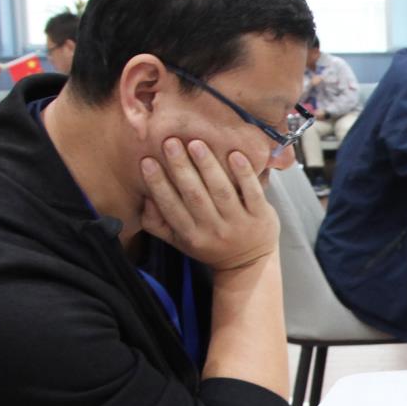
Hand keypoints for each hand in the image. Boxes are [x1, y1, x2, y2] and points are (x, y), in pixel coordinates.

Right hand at [139, 136, 279, 271]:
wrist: (249, 263)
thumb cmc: (209, 245)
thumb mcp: (179, 241)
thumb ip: (157, 223)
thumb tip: (145, 198)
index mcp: (191, 235)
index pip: (170, 207)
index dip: (158, 184)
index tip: (147, 161)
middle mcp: (213, 230)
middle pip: (194, 195)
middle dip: (181, 168)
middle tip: (170, 142)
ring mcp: (239, 223)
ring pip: (221, 191)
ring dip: (208, 166)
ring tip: (196, 144)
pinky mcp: (261, 216)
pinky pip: (252, 193)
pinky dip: (244, 174)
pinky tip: (235, 155)